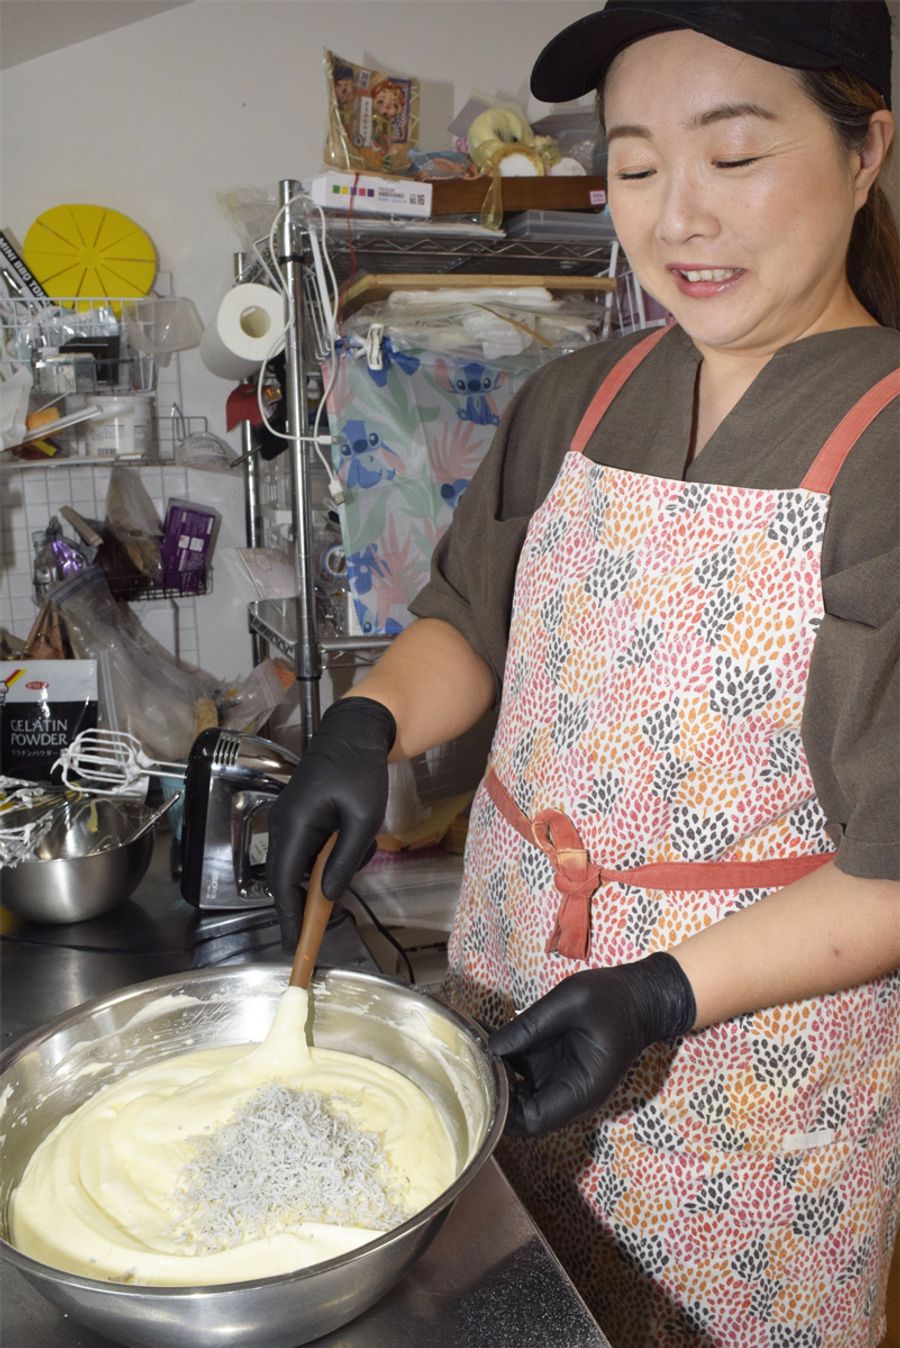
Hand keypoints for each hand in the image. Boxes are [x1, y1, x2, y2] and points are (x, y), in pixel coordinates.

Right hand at [265, 697, 395, 951]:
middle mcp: (283, 824)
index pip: (284, 881)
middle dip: (305, 900)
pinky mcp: (301, 815)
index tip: (293, 942)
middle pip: (286, 876)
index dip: (288, 915)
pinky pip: (309, 846)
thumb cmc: (360, 772)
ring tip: (360, 846)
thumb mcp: (362, 819)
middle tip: (320, 925)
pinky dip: (330, 852)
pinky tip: (356, 836)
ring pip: (302, 862)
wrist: (356, 733)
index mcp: (295, 825)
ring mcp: (289, 818)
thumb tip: (328, 896)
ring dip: (328, 867)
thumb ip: (343, 860)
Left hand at [488, 953, 695, 1136]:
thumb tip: (489, 1047)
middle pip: (522, 1114)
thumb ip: (529, 1026)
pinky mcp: (555, 1067)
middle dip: (495, 1093)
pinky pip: (525, 1074)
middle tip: (470, 1063)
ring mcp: (561, 1082)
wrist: (641, 996)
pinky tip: (484, 1038)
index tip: (483, 1081)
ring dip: (496, 1076)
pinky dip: (505, 1061)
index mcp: (580, 1090)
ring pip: (519, 1094)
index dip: (504, 1109)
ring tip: (470, 1049)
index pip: (533, 1122)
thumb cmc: (611, 999)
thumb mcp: (569, 1002)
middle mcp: (569, 1095)